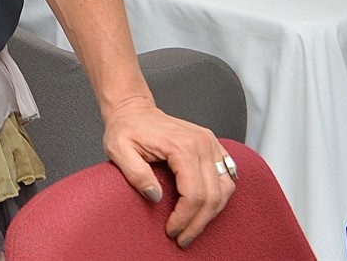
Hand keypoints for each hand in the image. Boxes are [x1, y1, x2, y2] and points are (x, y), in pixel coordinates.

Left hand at [102, 99, 234, 247]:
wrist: (133, 109)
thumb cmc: (126, 128)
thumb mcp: (118, 150)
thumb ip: (135, 173)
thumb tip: (155, 196)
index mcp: (181, 145)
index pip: (193, 193)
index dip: (184, 217)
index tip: (172, 230)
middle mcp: (202, 143)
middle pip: (212, 195)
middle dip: (198, 222)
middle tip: (183, 238)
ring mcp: (211, 143)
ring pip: (225, 189)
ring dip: (211, 213)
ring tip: (194, 227)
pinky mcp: (214, 146)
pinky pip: (228, 176)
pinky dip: (221, 196)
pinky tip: (208, 208)